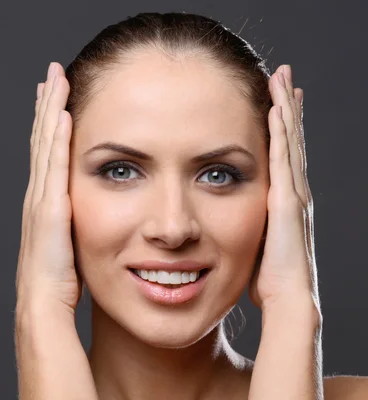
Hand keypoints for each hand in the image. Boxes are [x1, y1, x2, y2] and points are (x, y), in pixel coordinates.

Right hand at [16, 62, 80, 313]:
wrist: (43, 307)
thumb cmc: (60, 284)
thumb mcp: (71, 246)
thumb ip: (77, 225)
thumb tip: (101, 214)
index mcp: (46, 202)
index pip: (48, 153)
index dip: (50, 124)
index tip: (56, 97)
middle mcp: (39, 194)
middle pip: (43, 140)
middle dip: (47, 105)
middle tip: (52, 74)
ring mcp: (41, 200)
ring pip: (45, 145)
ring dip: (50, 110)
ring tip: (55, 80)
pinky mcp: (50, 209)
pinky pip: (54, 166)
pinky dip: (55, 138)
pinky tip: (62, 113)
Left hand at [248, 65, 319, 313]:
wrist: (285, 299)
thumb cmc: (264, 277)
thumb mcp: (248, 241)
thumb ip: (239, 223)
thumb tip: (215, 218)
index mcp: (281, 200)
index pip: (280, 154)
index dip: (279, 127)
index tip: (273, 100)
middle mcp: (292, 191)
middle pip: (288, 140)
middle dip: (286, 107)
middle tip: (282, 76)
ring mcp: (293, 194)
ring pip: (288, 142)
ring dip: (285, 109)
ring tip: (281, 79)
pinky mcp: (287, 201)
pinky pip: (282, 159)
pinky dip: (281, 133)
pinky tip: (276, 108)